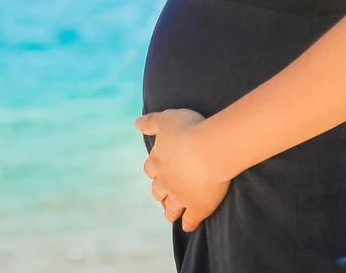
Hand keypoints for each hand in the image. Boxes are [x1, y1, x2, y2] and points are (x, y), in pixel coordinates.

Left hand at [134, 108, 230, 231]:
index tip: (155, 172)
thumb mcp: (166, 119)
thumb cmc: (188, 130)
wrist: (209, 148)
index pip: (150, 169)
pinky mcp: (198, 207)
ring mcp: (181, 197)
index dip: (153, 171)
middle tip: (161, 196)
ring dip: (169, 211)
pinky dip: (188, 224)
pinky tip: (188, 226)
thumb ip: (151, 122)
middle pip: (158, 190)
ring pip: (171, 207)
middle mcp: (165, 181)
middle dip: (159, 193)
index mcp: (157, 161)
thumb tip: (136, 123)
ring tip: (169, 215)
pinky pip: (190, 220)